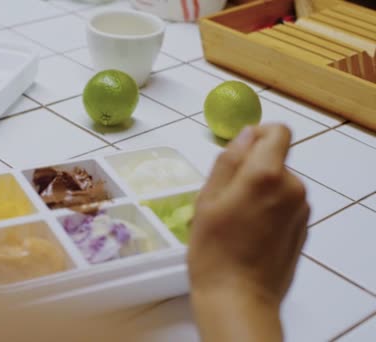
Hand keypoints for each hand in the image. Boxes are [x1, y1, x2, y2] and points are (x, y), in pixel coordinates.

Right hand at [188, 124, 309, 341]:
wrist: (239, 297)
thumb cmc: (213, 248)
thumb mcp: (207, 199)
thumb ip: (228, 161)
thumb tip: (246, 134)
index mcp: (266, 175)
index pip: (278, 132)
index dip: (258, 135)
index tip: (238, 154)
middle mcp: (293, 187)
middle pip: (276, 161)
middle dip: (252, 170)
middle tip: (224, 199)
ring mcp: (302, 210)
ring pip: (279, 184)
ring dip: (260, 191)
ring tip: (235, 220)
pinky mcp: (304, 228)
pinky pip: (285, 204)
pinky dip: (269, 209)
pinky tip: (250, 233)